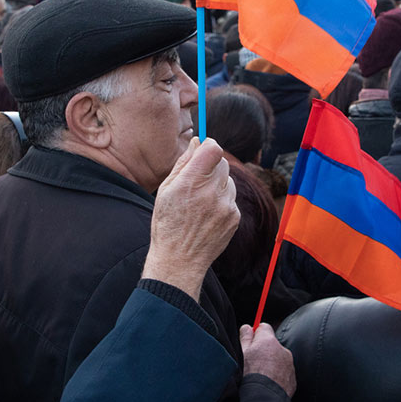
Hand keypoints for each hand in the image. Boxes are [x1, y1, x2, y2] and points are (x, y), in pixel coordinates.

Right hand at [145, 137, 238, 299]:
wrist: (180, 259)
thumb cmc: (167, 223)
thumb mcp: (166, 190)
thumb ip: (184, 163)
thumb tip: (197, 142)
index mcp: (191, 182)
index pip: (213, 149)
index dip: (209, 145)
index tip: (203, 150)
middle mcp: (212, 192)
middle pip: (223, 162)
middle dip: (212, 166)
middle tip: (197, 179)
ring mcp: (226, 206)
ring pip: (228, 180)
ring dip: (217, 184)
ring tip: (200, 201)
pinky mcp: (234, 217)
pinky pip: (231, 198)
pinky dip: (222, 201)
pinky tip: (207, 214)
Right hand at [240, 323, 295, 397]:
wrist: (263, 399)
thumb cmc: (250, 375)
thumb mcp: (242, 353)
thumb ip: (245, 338)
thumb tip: (247, 327)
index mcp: (269, 341)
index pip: (264, 327)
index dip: (256, 334)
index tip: (250, 342)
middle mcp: (282, 350)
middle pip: (272, 344)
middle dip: (264, 350)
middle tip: (253, 362)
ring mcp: (289, 365)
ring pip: (278, 359)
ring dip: (271, 364)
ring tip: (260, 376)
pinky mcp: (292, 379)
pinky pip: (284, 373)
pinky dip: (277, 376)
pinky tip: (267, 384)